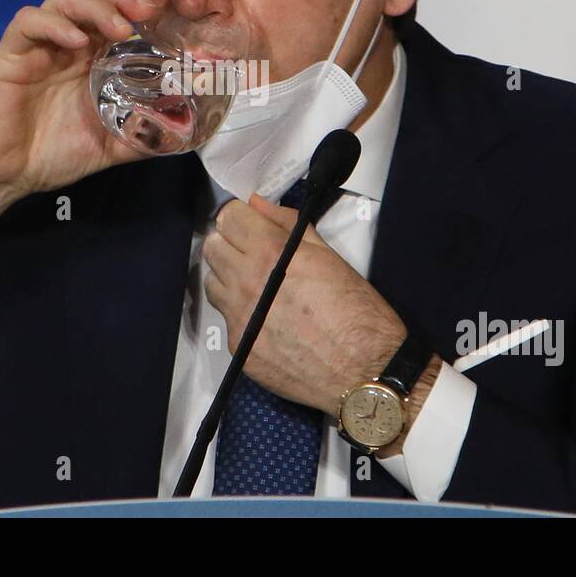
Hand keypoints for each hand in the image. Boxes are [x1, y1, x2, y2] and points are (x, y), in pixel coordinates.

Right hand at [0, 0, 166, 234]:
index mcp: (92, 53)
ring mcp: (39, 45)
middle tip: (149, 7)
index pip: (117, 2)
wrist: (2, 176)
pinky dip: (54, 25)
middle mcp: (68, 41)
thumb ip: (144, 133)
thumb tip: (184, 130)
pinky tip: (76, 41)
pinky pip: (28, 23)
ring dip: (96, 4)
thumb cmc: (52, 154)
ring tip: (120, 27)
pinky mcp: (11, 56)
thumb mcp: (110, 144)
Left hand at [201, 194, 406, 412]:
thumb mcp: (329, 256)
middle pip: (213, 247)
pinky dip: (241, 313)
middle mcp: (246, 283)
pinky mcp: (238, 346)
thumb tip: (258, 205)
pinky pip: (226, 318)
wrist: (364, 371)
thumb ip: (288, 226)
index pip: (229, 217)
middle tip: (254, 253)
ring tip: (258, 286)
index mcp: (270, 254)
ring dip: (229, 277)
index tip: (252, 226)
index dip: (242, 218)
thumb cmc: (357, 311)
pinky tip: (268, 319)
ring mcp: (238, 317)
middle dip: (230, 243)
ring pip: (211, 282)